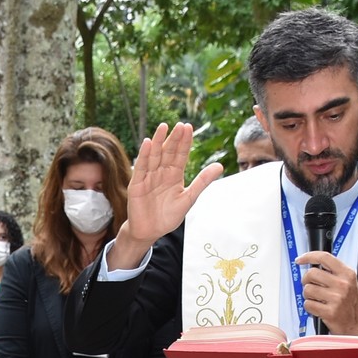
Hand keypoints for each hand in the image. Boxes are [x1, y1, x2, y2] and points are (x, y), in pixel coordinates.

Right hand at [120, 123, 222, 248]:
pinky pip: (141, 167)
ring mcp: (149, 177)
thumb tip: (220, 165)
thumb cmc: (168, 216)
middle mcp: (161, 172)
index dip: (184, 142)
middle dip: (174, 139)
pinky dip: (144, 155)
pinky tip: (147, 143)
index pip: (180, 154)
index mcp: (174, 175)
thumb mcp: (189, 198)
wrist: (150, 232)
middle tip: (180, 125)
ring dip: (158, 141)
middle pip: (168, 152)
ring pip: (155, 156)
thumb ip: (202, 181)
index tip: (189, 127)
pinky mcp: (137, 184)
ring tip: (164, 126)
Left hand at [298, 253, 357, 336]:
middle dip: (306, 280)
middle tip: (311, 286)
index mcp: (347, 274)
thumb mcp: (349, 282)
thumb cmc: (351, 304)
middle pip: (311, 273)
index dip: (309, 257)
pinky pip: (308, 304)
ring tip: (317, 299)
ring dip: (308, 296)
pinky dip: (310, 307)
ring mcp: (336, 298)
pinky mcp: (330, 312)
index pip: (324, 258)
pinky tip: (318, 308)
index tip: (300, 260)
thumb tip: (312, 266)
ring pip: (307, 290)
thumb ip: (334, 272)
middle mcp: (343, 284)